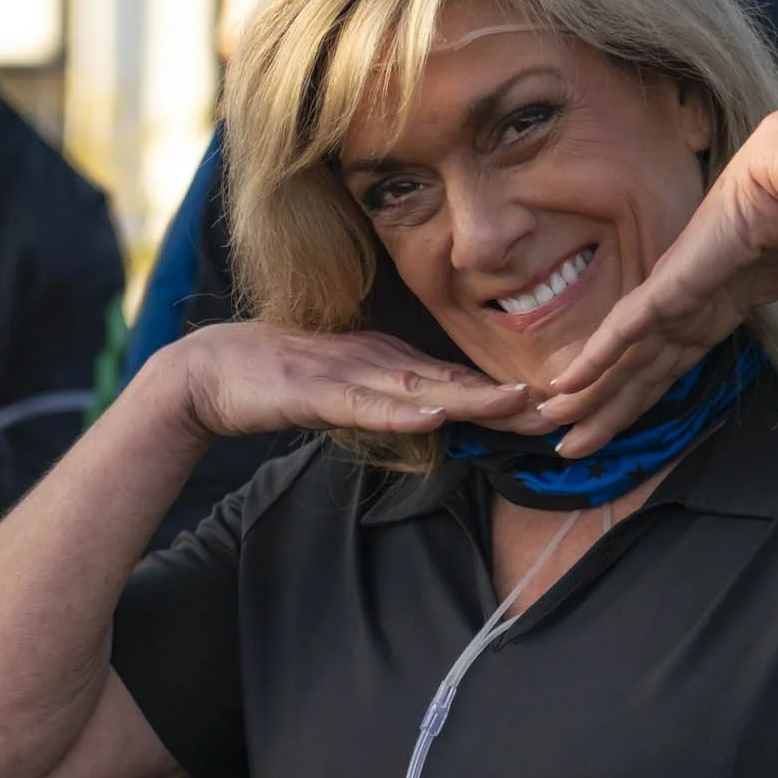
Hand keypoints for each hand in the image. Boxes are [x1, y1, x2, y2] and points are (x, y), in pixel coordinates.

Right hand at [165, 322, 532, 441]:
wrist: (209, 370)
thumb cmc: (272, 381)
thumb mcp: (343, 392)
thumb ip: (385, 399)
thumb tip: (430, 415)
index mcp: (388, 364)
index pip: (460, 382)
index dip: (509, 395)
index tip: (560, 406)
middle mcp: (379, 362)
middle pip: (457, 382)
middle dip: (513, 397)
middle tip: (568, 405)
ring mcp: (350, 375)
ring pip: (423, 389)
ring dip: (473, 397)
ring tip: (522, 402)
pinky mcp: (318, 391)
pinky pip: (366, 404)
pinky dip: (402, 409)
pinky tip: (434, 415)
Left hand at [536, 135, 777, 457]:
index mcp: (714, 309)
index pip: (666, 366)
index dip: (639, 398)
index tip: (613, 425)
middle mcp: (684, 308)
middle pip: (634, 374)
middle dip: (601, 413)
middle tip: (565, 446)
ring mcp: (671, 297)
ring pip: (618, 361)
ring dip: (585, 397)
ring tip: (549, 426)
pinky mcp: (668, 287)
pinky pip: (623, 331)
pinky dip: (594, 358)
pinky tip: (564, 384)